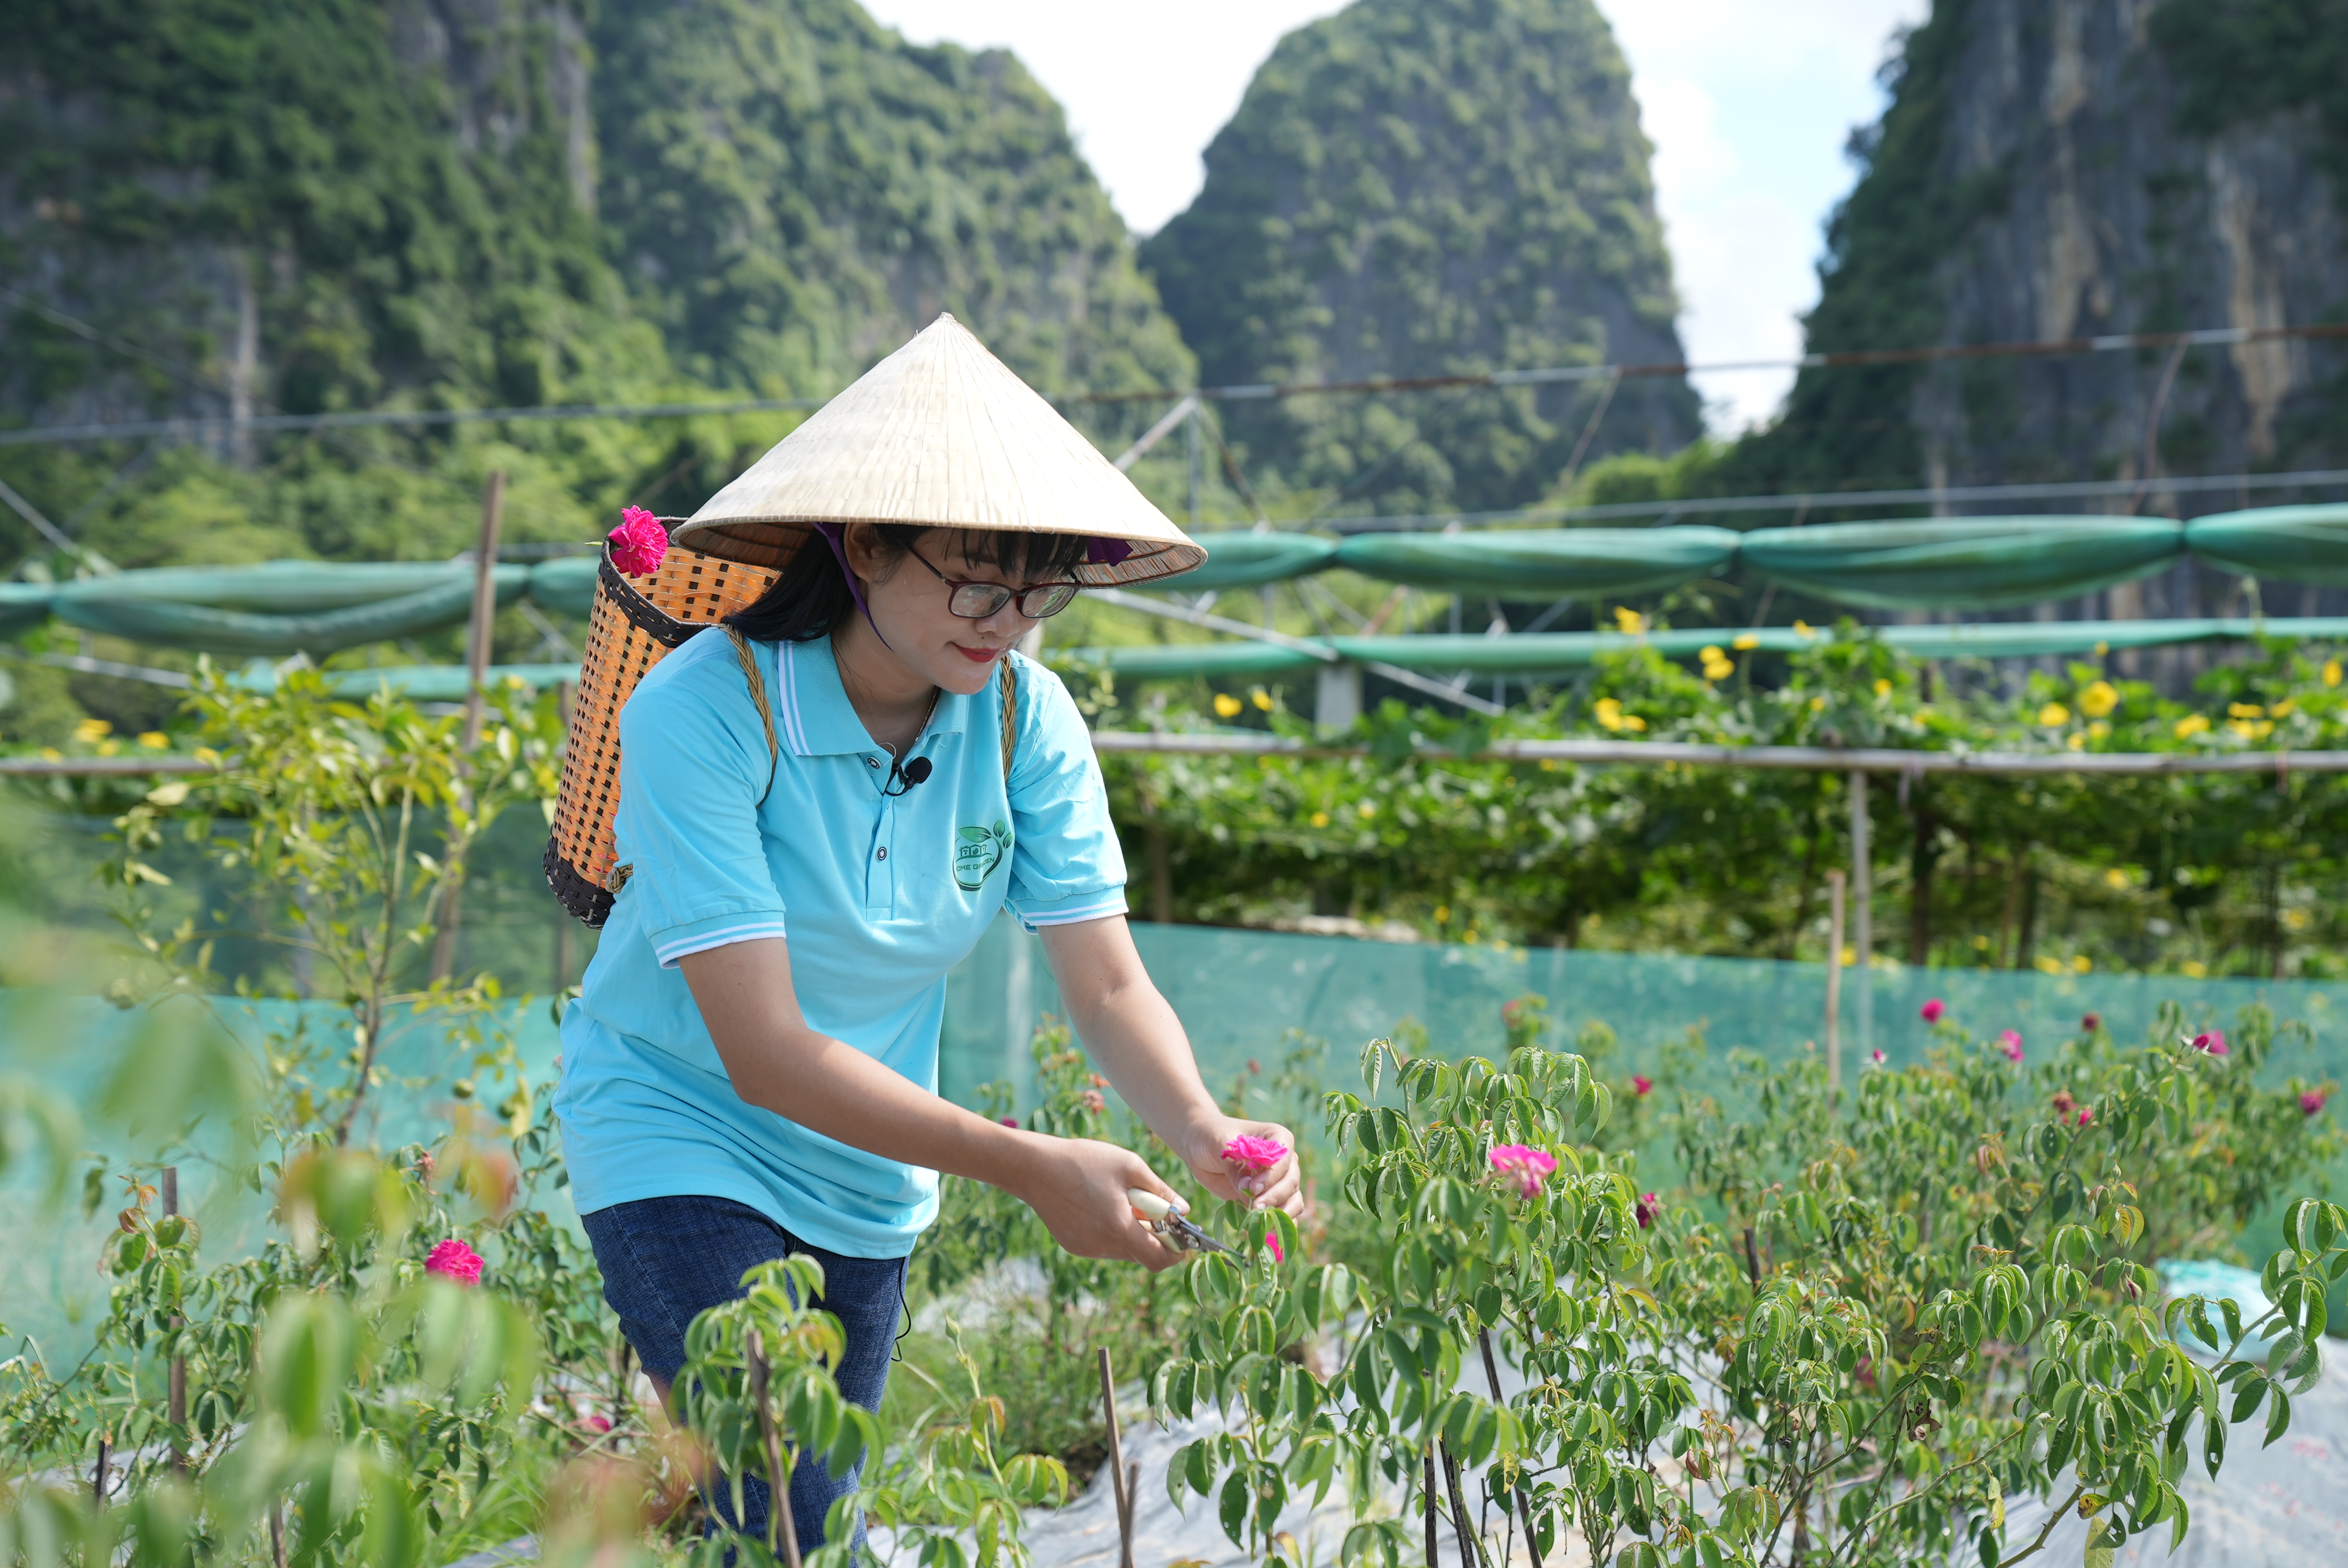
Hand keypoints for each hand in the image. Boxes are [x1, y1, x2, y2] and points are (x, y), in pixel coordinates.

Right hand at [1014, 1134, 1188, 1271]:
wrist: (1034, 1167)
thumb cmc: (1084, 1161)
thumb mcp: (1130, 1166)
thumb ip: (1161, 1191)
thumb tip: (1184, 1209)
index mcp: (1119, 1228)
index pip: (1158, 1260)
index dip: (1176, 1253)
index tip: (1181, 1236)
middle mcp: (1102, 1246)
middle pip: (1142, 1255)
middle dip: (1155, 1237)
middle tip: (1152, 1208)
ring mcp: (1086, 1248)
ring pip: (1123, 1250)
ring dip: (1132, 1233)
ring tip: (1121, 1200)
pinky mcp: (1073, 1245)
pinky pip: (1103, 1245)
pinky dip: (1112, 1231)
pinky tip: (1100, 1204)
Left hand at [1181, 1117, 1306, 1219]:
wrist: (1201, 1147)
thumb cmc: (1212, 1137)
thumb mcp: (1220, 1145)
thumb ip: (1234, 1166)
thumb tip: (1246, 1189)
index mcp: (1277, 1139)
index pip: (1285, 1159)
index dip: (1272, 1176)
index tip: (1253, 1189)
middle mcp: (1284, 1160)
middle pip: (1291, 1182)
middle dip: (1274, 1197)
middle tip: (1255, 1208)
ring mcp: (1278, 1181)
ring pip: (1293, 1200)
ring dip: (1280, 1213)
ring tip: (1261, 1221)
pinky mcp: (1269, 1198)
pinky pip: (1283, 1213)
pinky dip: (1278, 1224)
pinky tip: (1265, 1230)